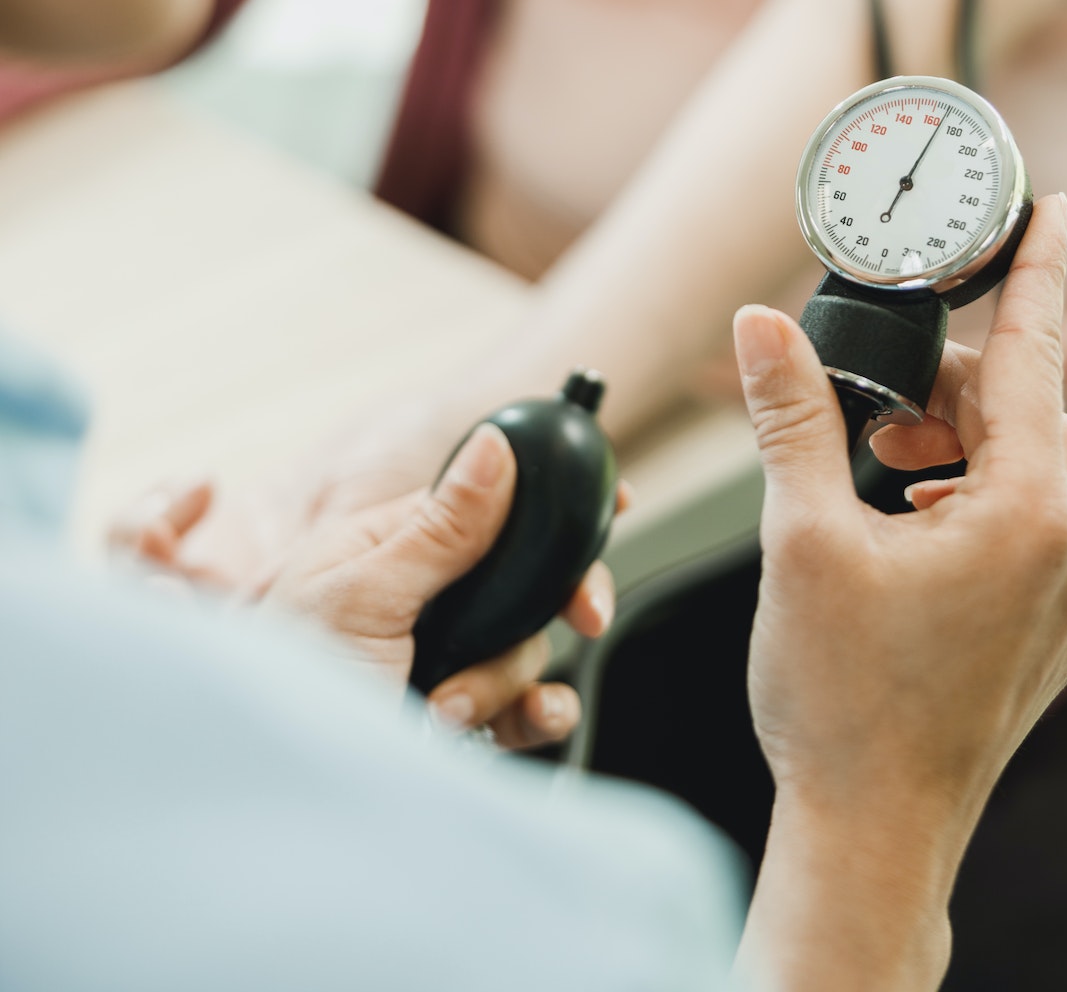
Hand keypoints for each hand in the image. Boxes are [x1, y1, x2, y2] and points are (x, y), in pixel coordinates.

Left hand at [117, 428, 616, 751]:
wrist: (273, 800)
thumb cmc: (287, 689)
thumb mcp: (362, 595)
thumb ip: (439, 526)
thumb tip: (494, 447)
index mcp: (389, 548)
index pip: (488, 503)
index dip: (550, 501)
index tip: (611, 497)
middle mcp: (420, 600)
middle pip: (523, 579)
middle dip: (550, 602)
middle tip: (583, 611)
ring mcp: (440, 661)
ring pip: (526, 646)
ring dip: (501, 679)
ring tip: (447, 706)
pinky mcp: (457, 721)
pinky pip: (525, 708)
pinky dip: (536, 714)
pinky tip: (527, 720)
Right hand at [734, 193, 1066, 991]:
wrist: (872, 836)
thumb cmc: (839, 698)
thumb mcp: (801, 536)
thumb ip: (791, 416)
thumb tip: (761, 325)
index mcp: (1025, 511)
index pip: (1033, 354)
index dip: (1035, 269)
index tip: (1049, 204)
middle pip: (1028, 408)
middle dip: (952, 382)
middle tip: (872, 398)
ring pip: (1032, 466)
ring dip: (960, 442)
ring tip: (876, 462)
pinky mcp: (1050, 632)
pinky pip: (1033, 524)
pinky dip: (973, 496)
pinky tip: (901, 521)